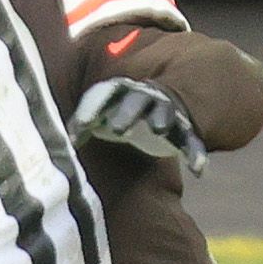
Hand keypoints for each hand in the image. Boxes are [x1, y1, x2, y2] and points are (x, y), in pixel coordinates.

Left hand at [72, 77, 207, 174]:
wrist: (169, 93)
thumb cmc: (125, 110)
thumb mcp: (106, 111)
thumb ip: (86, 124)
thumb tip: (63, 143)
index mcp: (123, 94)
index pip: (105, 96)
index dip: (92, 110)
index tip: (80, 126)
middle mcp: (146, 101)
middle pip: (135, 103)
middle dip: (126, 114)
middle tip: (117, 128)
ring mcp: (167, 113)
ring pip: (165, 116)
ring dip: (161, 120)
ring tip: (159, 128)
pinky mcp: (185, 130)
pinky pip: (191, 142)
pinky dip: (195, 153)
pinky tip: (199, 170)